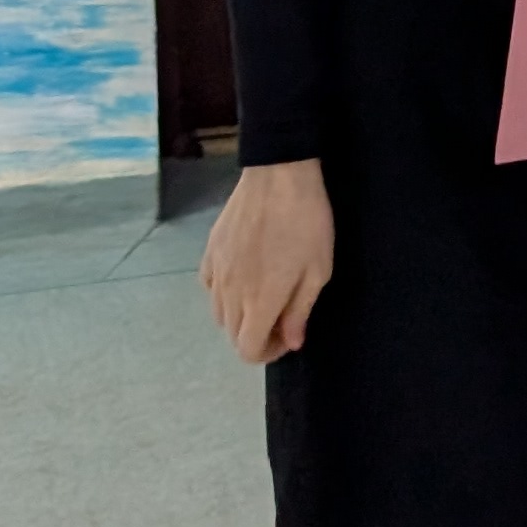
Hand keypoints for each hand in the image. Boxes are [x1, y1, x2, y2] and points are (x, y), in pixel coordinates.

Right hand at [203, 158, 334, 362]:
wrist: (279, 174)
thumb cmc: (307, 222)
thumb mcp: (318, 270)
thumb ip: (300, 311)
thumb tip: (291, 341)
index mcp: (259, 302)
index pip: (247, 351)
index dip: (268, 353)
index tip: (287, 334)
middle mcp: (230, 293)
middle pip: (231, 335)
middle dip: (255, 335)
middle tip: (281, 315)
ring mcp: (216, 271)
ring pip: (217, 314)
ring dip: (239, 316)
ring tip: (263, 296)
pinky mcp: (209, 250)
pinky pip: (208, 286)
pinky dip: (222, 293)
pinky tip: (242, 276)